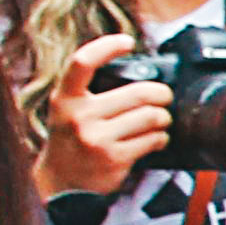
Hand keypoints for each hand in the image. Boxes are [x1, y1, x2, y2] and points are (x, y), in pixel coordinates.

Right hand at [40, 31, 169, 197]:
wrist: (61, 183)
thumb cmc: (72, 138)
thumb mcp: (68, 109)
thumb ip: (91, 90)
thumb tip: (140, 70)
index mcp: (64, 98)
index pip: (83, 62)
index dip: (107, 46)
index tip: (128, 42)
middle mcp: (78, 116)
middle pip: (139, 93)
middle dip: (161, 94)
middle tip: (164, 97)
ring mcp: (96, 139)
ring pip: (152, 116)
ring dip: (164, 118)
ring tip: (161, 120)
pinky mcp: (114, 158)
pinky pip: (153, 140)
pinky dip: (161, 138)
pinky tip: (157, 139)